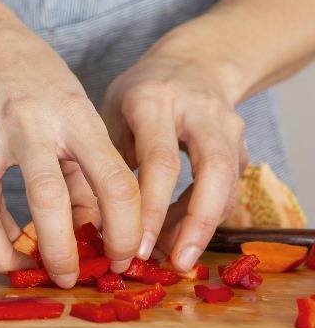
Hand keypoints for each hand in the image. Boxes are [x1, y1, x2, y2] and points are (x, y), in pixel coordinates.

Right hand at [0, 1, 141, 286]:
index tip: (124, 256)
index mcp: (76, 116)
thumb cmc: (34, 76)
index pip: (114, 183)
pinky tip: (4, 244)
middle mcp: (33, 125)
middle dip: (65, 253)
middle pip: (52, 201)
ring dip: (14, 253)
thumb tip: (96, 227)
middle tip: (75, 278)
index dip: (124, 231)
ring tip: (29, 270)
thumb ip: (85, 165)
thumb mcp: (73, 108)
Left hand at [101, 43, 247, 271]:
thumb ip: (100, 162)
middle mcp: (198, 110)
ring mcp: (227, 125)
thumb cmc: (139, 95)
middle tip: (173, 263)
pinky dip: (206, 216)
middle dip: (193, 223)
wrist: (194, 63)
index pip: (160, 160)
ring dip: (203, 227)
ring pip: (229, 184)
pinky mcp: (243, 143)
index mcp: (153, 100)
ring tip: (175, 260)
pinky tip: (180, 237)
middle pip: (211, 172)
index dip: (150, 208)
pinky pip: (230, 188)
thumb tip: (85, 226)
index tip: (134, 246)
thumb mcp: (108, 113)